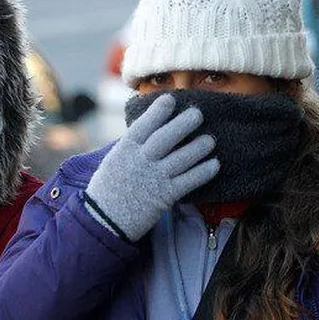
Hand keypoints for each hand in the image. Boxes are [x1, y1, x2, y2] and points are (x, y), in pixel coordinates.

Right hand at [85, 94, 218, 241]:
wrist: (103, 220)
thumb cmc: (106, 189)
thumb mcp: (113, 161)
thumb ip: (131, 146)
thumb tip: (148, 130)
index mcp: (125, 150)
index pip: (144, 125)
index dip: (158, 111)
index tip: (171, 99)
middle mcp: (141, 161)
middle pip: (166, 137)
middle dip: (184, 124)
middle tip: (198, 114)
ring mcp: (154, 178)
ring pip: (182, 158)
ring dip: (199, 147)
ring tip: (210, 140)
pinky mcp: (165, 196)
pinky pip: (189, 181)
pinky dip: (203, 172)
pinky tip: (214, 164)